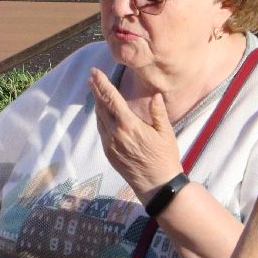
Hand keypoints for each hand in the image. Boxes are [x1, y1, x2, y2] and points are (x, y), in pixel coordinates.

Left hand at [88, 68, 181, 197]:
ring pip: (99, 119)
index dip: (102, 84)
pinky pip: (101, 131)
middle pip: (102, 107)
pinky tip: (101, 113)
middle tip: (91, 77)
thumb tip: (155, 96)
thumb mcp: (166, 133)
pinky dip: (100, 118)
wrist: (156, 185)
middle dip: (96, 90)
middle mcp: (115, 133)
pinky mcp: (108, 153)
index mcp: (129, 125)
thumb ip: (158, 113)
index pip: (112, 99)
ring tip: (95, 92)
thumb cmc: (164, 158)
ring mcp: (110, 144)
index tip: (95, 72)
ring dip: (97, 104)